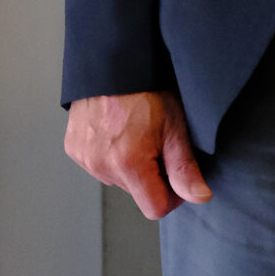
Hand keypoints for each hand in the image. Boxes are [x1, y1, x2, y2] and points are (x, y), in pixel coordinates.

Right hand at [64, 90, 208, 218]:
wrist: (112, 67)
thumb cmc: (147, 93)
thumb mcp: (176, 128)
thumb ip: (185, 168)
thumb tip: (200, 196)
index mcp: (128, 165)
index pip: (155, 208)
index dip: (174, 197)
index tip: (180, 176)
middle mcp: (101, 167)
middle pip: (137, 192)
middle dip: (154, 176)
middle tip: (161, 144)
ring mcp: (84, 159)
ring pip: (118, 179)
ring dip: (132, 166)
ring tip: (139, 135)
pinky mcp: (74, 150)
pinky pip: (99, 165)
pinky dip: (113, 156)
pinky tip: (121, 133)